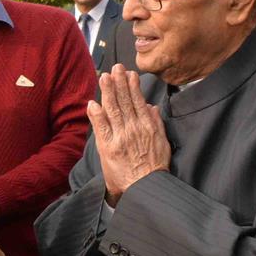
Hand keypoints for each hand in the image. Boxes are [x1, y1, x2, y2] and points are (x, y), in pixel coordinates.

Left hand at [89, 65, 170, 205]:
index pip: (138, 101)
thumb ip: (156, 123)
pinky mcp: (109, 148)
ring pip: (113, 110)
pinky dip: (96, 115)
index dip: (132, 86)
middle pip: (124, 102)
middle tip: (115, 68)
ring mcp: (121, 137)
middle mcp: (134, 129)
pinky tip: (93, 103)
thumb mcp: (162, 142)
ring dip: (108, 92)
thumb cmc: (154, 166)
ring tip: (104, 77)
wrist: (146, 187)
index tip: (128, 73)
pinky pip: (101, 128)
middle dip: (119, 83)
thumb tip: (152, 107)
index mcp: (147, 126)